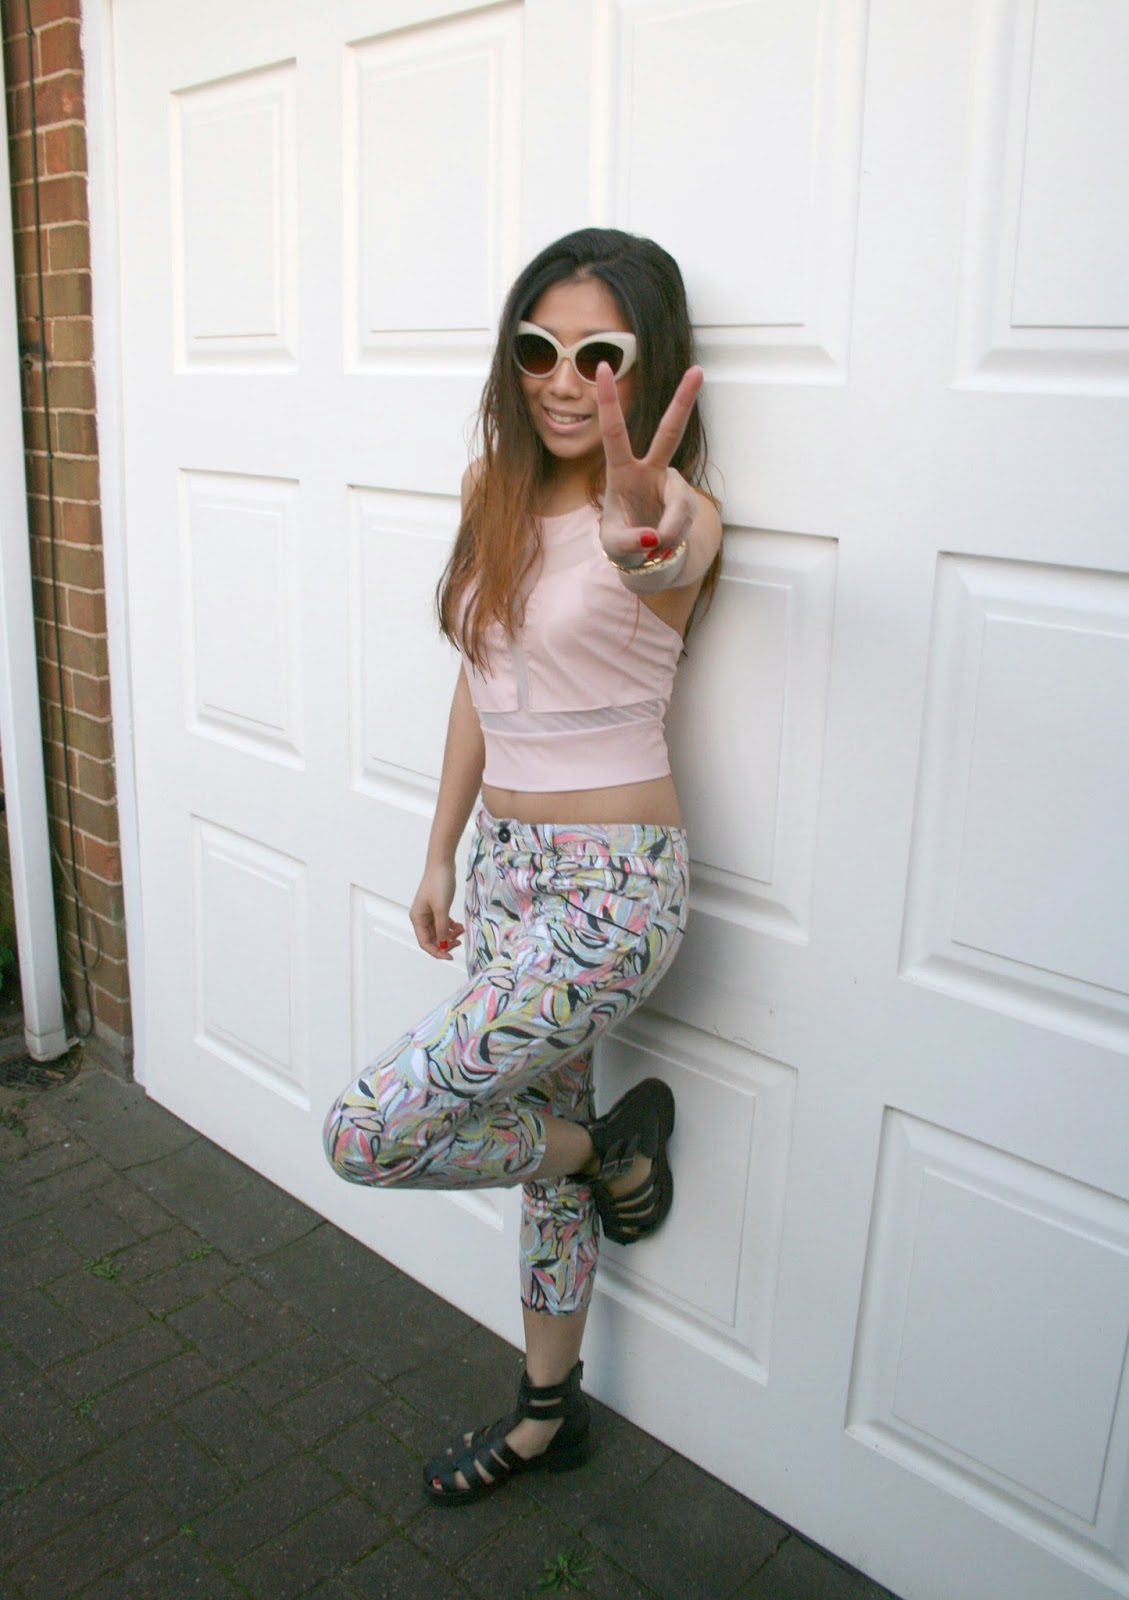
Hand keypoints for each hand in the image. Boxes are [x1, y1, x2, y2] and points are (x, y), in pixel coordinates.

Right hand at [409, 862, 464, 960]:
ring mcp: (429, 912)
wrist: (442, 864)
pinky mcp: (436, 906)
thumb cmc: (439, 884)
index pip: (425, 943)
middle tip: (459, 942)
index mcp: (417, 919)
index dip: (437, 951)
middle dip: (445, 942)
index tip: (451, 956)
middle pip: (432, 938)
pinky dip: (451, 926)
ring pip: (439, 931)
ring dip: (449, 934)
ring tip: (461, 931)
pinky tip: (459, 926)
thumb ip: (442, 928)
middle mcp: (421, 917)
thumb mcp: (442, 909)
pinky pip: (442, 922)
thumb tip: (443, 944)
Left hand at [596, 362, 703, 573]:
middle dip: (684, 401)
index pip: (615, 432)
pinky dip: (673, 538)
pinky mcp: (689, 502)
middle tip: (698, 370)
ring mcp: (673, 485)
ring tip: (654, 548)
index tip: (604, 366)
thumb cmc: (624, 545)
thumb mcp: (616, 547)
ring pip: (678, 503)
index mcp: (622, 471)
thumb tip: (653, 538)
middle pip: (670, 432)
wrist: (648, 560)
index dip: (610, 401)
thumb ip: (629, 542)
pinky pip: (684, 520)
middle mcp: (651, 471)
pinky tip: (664, 546)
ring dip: (668, 530)